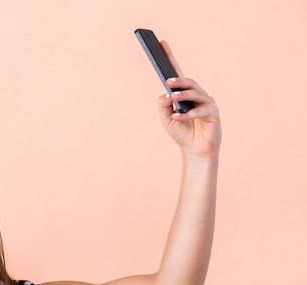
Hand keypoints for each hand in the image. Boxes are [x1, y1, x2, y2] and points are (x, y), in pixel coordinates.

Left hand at [158, 41, 221, 158]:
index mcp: (185, 94)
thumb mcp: (166, 119)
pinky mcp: (213, 113)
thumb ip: (162, 106)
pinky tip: (177, 117)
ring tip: (173, 97)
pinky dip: (187, 115)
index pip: (177, 74)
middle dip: (178, 81)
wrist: (194, 150)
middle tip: (168, 81)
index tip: (161, 44)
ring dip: (184, 95)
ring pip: (196, 94)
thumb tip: (165, 94)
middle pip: (188, 83)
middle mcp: (197, 95)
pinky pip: (200, 111)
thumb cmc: (182, 132)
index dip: (170, 58)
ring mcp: (207, 103)